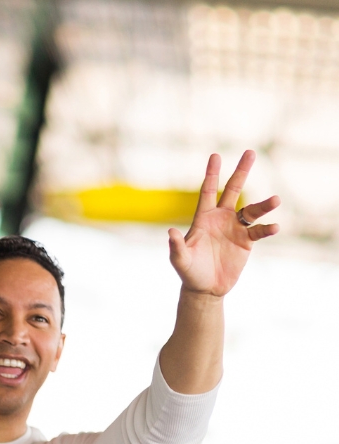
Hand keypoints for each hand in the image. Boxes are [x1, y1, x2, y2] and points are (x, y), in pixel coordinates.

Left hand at [169, 150, 278, 296]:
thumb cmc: (189, 272)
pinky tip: (275, 227)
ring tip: (276, 200)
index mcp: (203, 218)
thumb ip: (176, 246)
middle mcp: (221, 218)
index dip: (211, 174)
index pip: (207, 192)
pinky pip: (259, 231)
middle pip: (232, 190)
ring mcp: (235, 228)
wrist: (205, 288)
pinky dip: (267, 229)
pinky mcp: (246, 241)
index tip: (215, 156)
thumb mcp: (180, 260)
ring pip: (252, 210)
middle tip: (250, 152)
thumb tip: (170, 232)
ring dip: (264, 205)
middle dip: (241, 172)